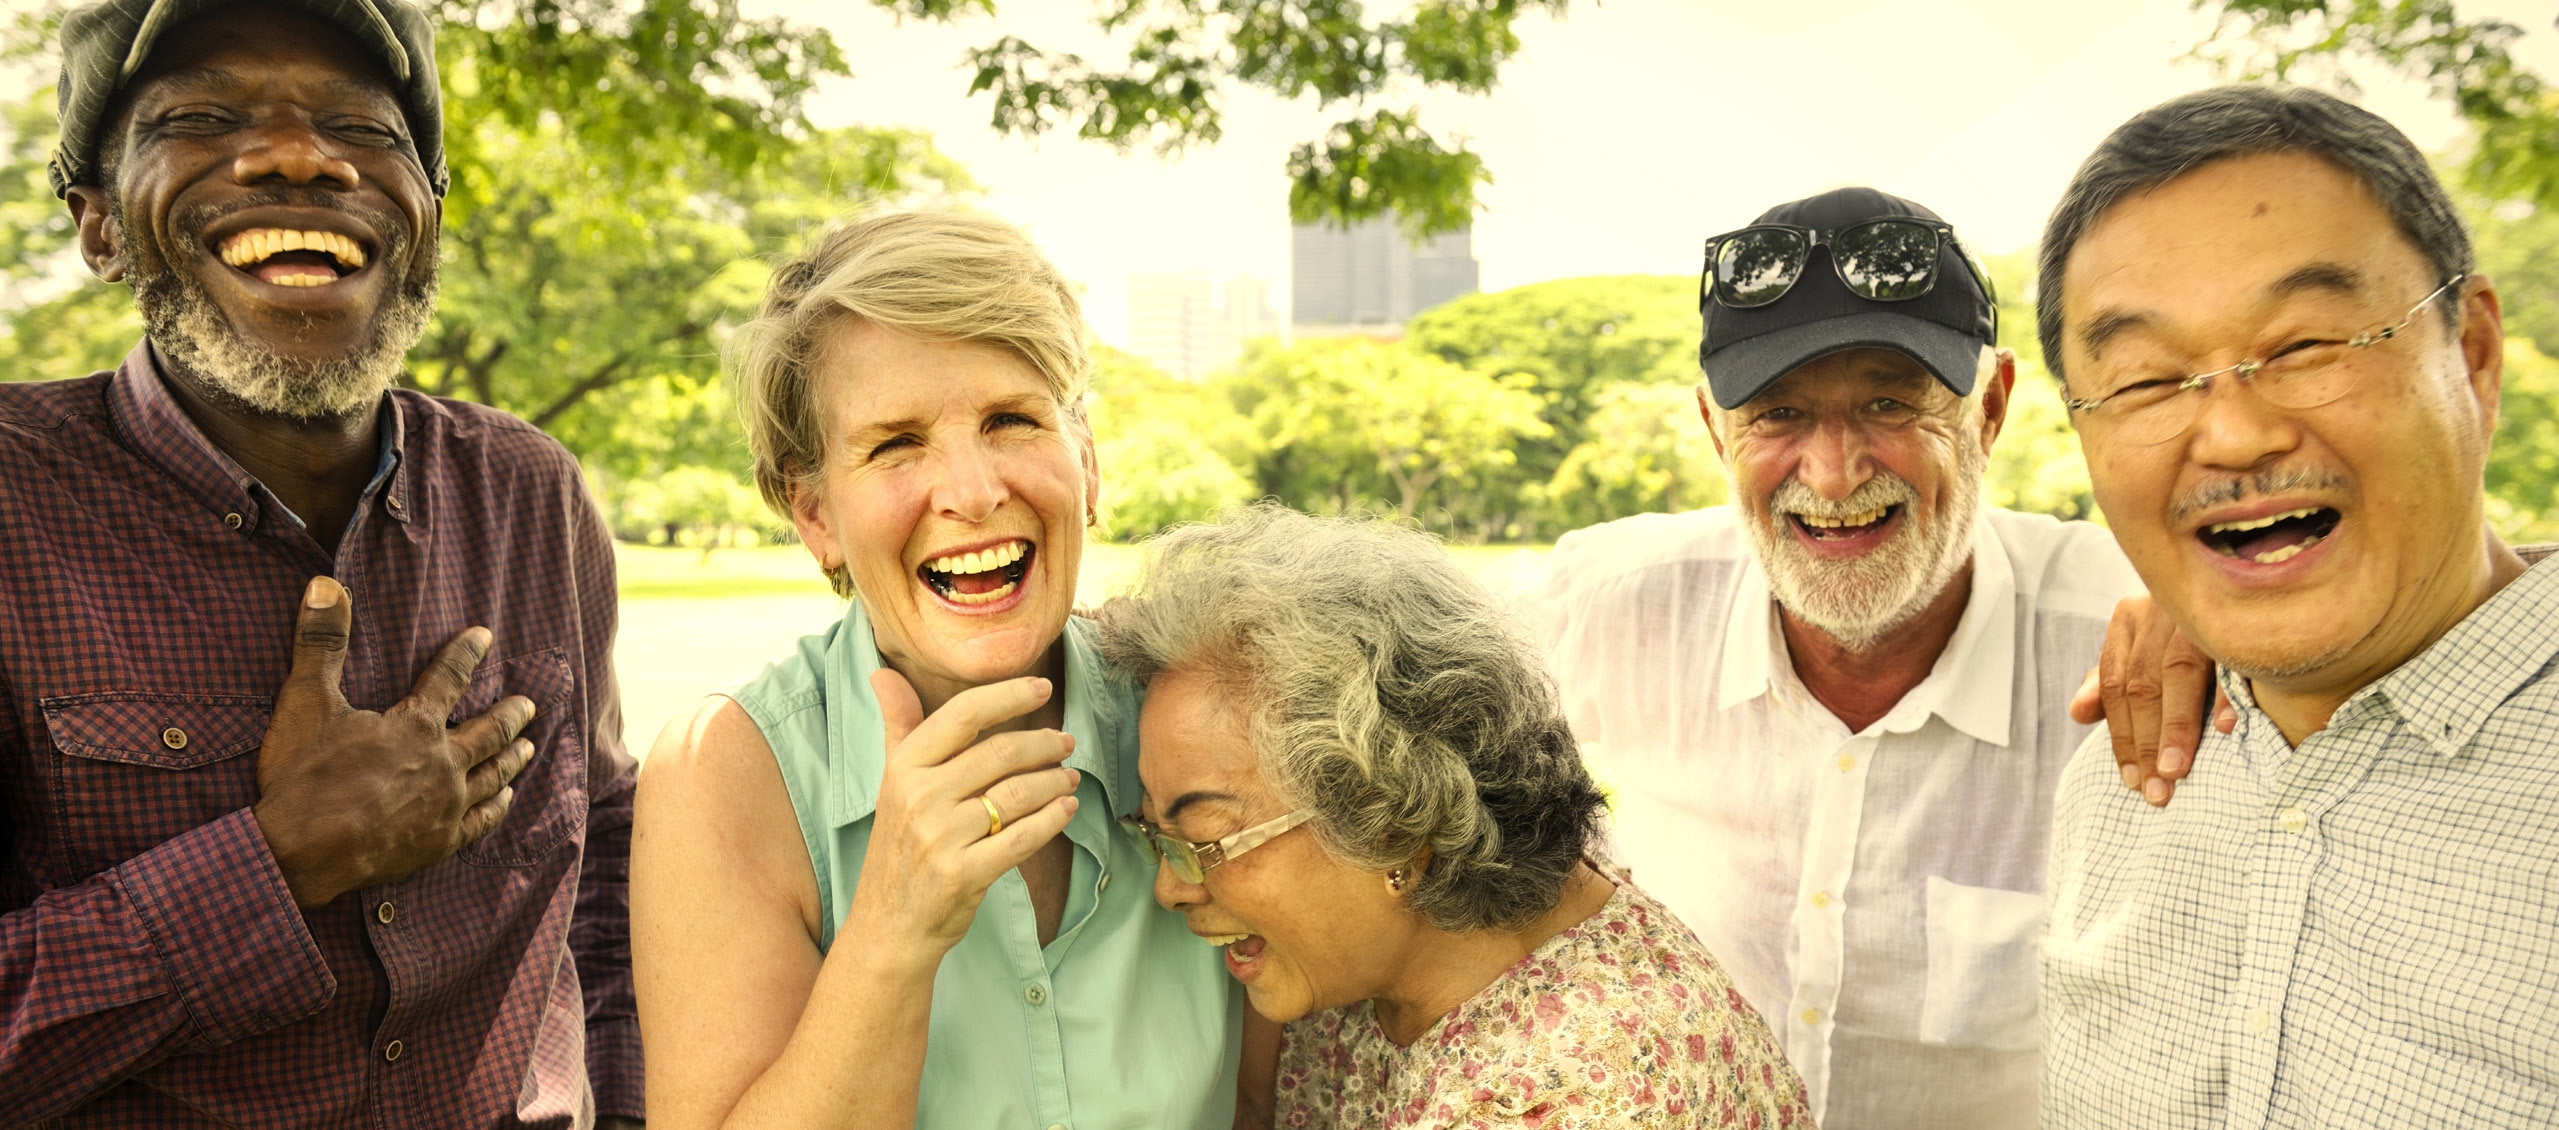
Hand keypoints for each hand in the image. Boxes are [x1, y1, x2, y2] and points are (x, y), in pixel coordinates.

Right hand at [251, 575, 537, 908]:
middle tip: (529, 703)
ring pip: (494, 774)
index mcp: (415, 724)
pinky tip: (505, 800)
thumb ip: (321, 642)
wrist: (302, 852)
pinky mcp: (440, 843)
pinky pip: (481, 822)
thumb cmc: (304, 776)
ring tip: (528, 746)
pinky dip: (497, 808)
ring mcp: (446, 805)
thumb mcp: (305, 700)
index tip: (485, 637)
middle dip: (510, 713)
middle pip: (489, 730)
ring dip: (512, 757)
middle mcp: (443, 761)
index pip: (449, 677)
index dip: (467, 653)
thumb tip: (326, 585)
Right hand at [841, 669, 1080, 960]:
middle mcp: (919, 797)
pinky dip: (1052, 820)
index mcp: (903, 768)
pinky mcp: (963, 874)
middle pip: (1000, 753)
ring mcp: (940, 838)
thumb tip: (883, 672)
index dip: (1009, 696)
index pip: (963, 715)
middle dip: (1044, 744)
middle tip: (1067, 742)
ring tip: (1070, 778)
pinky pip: (1023, 837)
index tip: (1043, 687)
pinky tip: (1067, 810)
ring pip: (1018, 794)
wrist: (887, 927)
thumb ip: (898, 726)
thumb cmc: (898, 848)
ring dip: (1055, 781)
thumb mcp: (891, 783)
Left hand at [2069, 594, 2233, 807]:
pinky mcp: (2242, 616)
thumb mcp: (2139, 651)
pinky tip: (2224, 728)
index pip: (2116, 685)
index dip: (2122, 736)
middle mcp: (2159, 611)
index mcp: (2129, 618)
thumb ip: (2109, 683)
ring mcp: (2199, 611)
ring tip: (2175, 772)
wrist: (2239, 578)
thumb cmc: (2179, 632)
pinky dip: (2226, 693)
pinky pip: (2231, 658)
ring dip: (2176, 727)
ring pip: (2178, 673)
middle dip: (2147, 742)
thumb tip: (2078, 714)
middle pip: (2143, 684)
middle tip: (2155, 791)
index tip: (2131, 780)